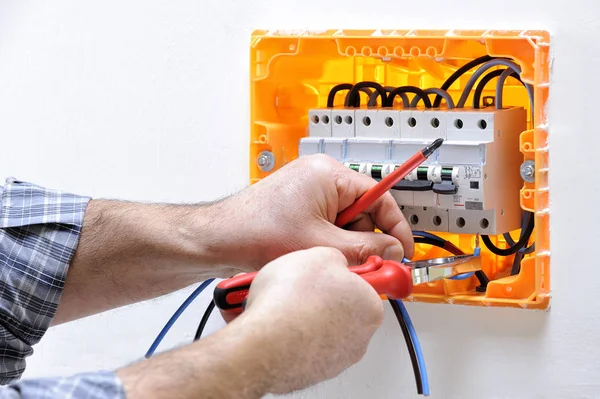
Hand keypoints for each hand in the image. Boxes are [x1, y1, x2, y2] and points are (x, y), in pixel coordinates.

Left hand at [215, 154, 412, 270]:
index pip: (379, 196)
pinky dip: (330, 245)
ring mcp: (308, 192)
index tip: (403, 251)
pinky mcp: (298, 208)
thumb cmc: (256, 230)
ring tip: (331, 264)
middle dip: (366, 242)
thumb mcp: (321, 244)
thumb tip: (393, 252)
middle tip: (368, 268)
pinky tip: (318, 259)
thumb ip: (365, 249)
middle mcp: (320, 177)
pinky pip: (327, 225)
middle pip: (363, 212)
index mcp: (329, 174)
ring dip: (345, 246)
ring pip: (345, 223)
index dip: (395, 227)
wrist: (217, 239)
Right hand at [239, 247, 383, 393]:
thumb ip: (335, 258)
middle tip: (303, 286)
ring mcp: (336, 358)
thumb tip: (334, 262)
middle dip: (324, 296)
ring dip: (306, 317)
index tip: (338, 273)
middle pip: (344, 308)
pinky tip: (277, 324)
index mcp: (370, 306)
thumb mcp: (319, 254)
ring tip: (283, 305)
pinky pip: (304, 347)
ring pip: (323, 329)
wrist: (263, 342)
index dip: (346, 275)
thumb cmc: (290, 302)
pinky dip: (293, 337)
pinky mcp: (312, 372)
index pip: (367, 285)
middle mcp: (360, 336)